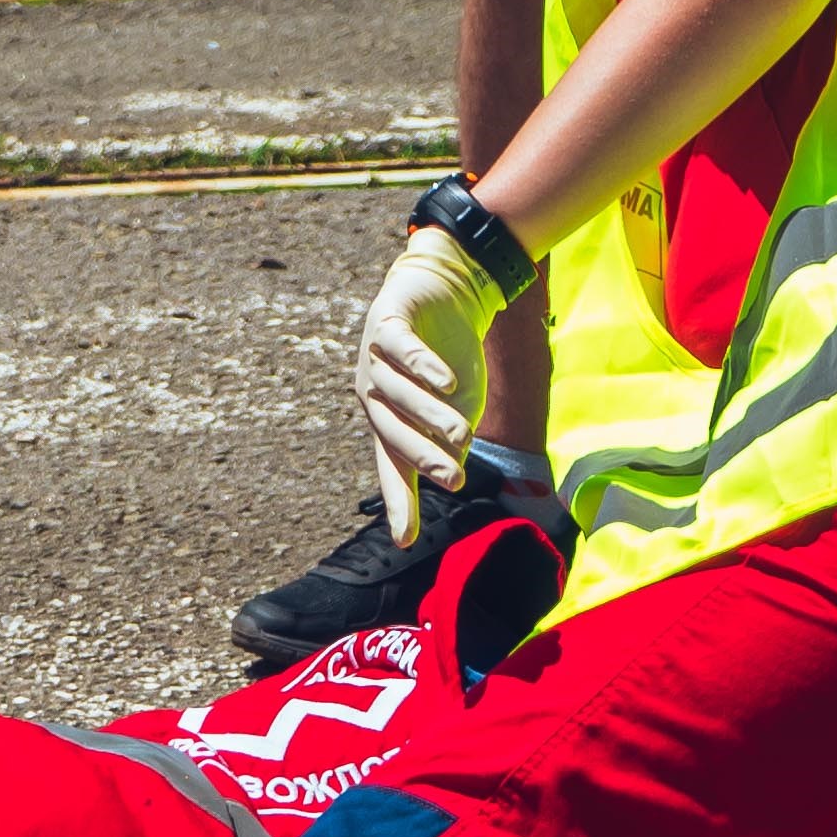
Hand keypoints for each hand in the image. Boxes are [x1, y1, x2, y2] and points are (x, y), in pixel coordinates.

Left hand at [355, 226, 510, 541]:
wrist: (448, 296)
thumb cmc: (450, 362)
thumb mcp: (456, 409)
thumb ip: (450, 440)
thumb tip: (452, 472)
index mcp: (389, 419)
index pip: (393, 466)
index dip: (399, 501)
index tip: (406, 540)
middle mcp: (374, 392)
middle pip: (391, 431)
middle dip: (421, 457)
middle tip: (452, 479)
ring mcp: (375, 357)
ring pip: (397, 391)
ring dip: (430, 414)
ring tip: (461, 434)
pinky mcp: (386, 322)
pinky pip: (399, 346)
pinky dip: (421, 364)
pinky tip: (444, 380)